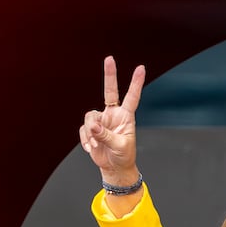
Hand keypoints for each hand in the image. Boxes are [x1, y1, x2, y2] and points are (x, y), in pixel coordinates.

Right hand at [79, 56, 144, 182]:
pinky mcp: (91, 129)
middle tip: (110, 58)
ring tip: (96, 145)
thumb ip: (106, 135)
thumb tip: (93, 127)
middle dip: (110, 75)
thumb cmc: (123, 156)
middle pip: (109, 91)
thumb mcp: (119, 146)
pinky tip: (91, 148)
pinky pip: (84, 129)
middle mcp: (113, 115)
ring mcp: (101, 121)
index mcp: (126, 117)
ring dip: (91, 132)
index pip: (132, 97)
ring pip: (90, 117)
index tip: (141, 68)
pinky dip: (86, 139)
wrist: (114, 168)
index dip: (136, 83)